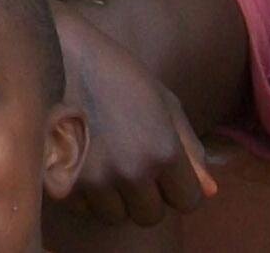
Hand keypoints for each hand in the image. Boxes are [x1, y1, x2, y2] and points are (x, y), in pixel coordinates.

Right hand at [57, 16, 216, 225]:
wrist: (59, 54)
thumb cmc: (117, 73)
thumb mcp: (164, 103)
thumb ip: (190, 150)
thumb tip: (210, 192)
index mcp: (162, 151)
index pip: (188, 201)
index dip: (179, 188)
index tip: (167, 173)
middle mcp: (131, 171)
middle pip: (150, 215)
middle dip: (146, 197)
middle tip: (132, 166)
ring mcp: (94, 179)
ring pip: (114, 215)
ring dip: (114, 197)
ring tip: (105, 164)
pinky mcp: (60, 180)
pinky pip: (83, 207)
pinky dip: (85, 193)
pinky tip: (82, 163)